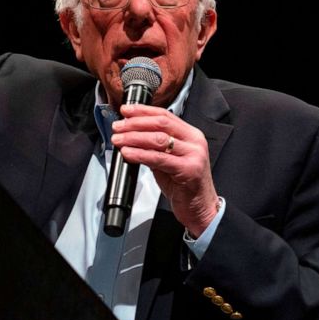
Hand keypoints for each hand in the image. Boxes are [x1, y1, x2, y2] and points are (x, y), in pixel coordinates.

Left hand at [111, 103, 220, 236]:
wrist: (200, 208)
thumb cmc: (185, 186)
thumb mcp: (169, 161)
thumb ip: (155, 148)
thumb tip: (132, 137)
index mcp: (191, 135)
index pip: (165, 116)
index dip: (143, 111)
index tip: (126, 111)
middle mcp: (194, 142)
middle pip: (161, 124)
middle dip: (135, 123)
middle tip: (118, 127)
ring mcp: (193, 155)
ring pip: (158, 139)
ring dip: (134, 138)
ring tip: (119, 140)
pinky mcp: (188, 169)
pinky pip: (159, 158)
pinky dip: (140, 154)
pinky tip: (128, 153)